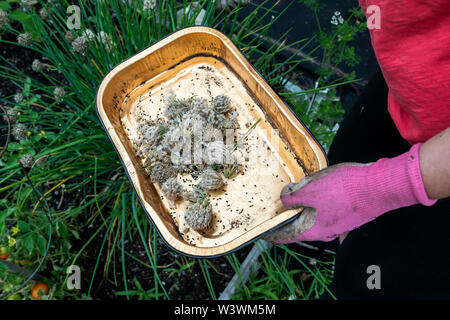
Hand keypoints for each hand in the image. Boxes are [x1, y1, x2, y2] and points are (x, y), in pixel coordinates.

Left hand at [265, 143, 435, 242]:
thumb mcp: (310, 190)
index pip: (285, 237)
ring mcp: (336, 224)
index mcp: (311, 231)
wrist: (378, 187)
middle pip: (298, 227)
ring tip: (293, 197)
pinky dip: (315, 203)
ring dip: (301, 209)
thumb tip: (283, 198)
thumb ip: (293, 196)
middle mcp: (323, 232)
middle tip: (275, 210)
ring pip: (312, 218)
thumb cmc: (344, 191)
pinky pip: (324, 211)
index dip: (271, 234)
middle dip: (286, 218)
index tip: (262, 232)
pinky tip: (315, 190)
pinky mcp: (345, 214)